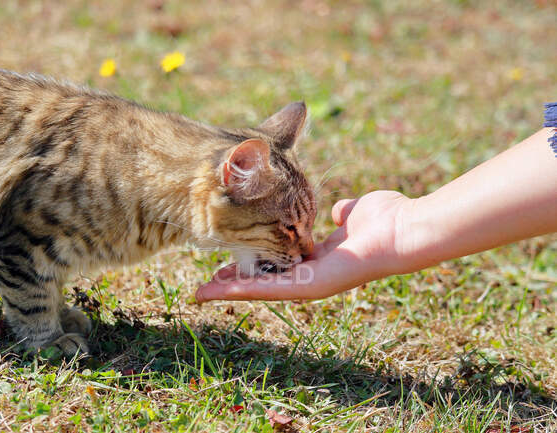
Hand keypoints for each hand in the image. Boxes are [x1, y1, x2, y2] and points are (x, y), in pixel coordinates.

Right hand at [196, 190, 411, 301]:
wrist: (406, 230)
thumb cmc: (386, 219)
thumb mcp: (353, 212)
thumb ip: (340, 213)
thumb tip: (335, 211)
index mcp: (318, 259)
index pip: (277, 263)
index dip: (253, 263)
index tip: (230, 260)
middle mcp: (310, 275)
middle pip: (264, 280)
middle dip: (234, 281)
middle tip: (206, 284)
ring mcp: (309, 284)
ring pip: (259, 290)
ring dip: (229, 291)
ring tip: (201, 294)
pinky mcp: (309, 286)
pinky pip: (268, 289)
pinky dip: (240, 290)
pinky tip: (216, 291)